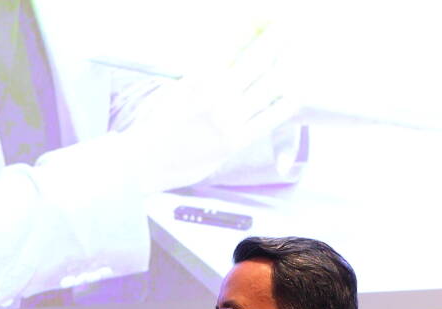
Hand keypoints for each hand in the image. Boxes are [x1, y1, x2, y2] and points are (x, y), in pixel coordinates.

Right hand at [118, 22, 300, 191]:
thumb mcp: (181, 88)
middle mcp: (215, 92)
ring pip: (269, 85)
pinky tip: (294, 92)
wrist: (143, 161)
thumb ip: (210, 70)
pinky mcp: (234, 141)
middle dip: (279, 38)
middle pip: (259, 57)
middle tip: (293, 25)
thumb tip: (239, 49)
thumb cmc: (158, 124)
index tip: (272, 14)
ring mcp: (226, 118)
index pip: (236, 39)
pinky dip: (285, 102)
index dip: (257, 23)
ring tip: (298, 57)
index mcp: (199, 74)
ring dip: (287, 68)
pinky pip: (270, 117)